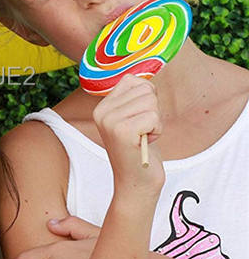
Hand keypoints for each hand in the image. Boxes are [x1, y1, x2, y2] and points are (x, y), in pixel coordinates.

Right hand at [92, 75, 164, 193]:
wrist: (136, 182)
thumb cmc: (140, 150)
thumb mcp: (133, 118)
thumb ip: (134, 97)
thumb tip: (144, 77)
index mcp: (102, 106)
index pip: (134, 80)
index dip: (147, 99)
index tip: (139, 120)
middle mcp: (101, 111)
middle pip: (145, 90)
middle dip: (153, 111)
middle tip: (142, 131)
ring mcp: (109, 121)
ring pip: (151, 102)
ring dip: (156, 121)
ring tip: (143, 137)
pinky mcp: (122, 131)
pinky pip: (154, 117)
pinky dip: (157, 130)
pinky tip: (145, 143)